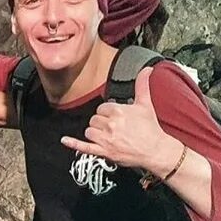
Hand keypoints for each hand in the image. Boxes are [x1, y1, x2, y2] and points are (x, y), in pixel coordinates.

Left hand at [60, 67, 174, 170]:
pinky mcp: (104, 152)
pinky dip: (73, 144)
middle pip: (94, 120)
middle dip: (102, 123)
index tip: (116, 118)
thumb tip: (147, 69)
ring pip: (89, 132)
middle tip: (115, 128)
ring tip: (108, 136)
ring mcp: (105, 139)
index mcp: (118, 111)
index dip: (107, 113)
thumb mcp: (146, 104)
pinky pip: (84, 147)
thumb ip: (142, 85)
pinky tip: (64, 140)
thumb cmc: (150, 128)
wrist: (155, 150)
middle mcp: (110, 125)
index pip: (101, 109)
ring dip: (95, 133)